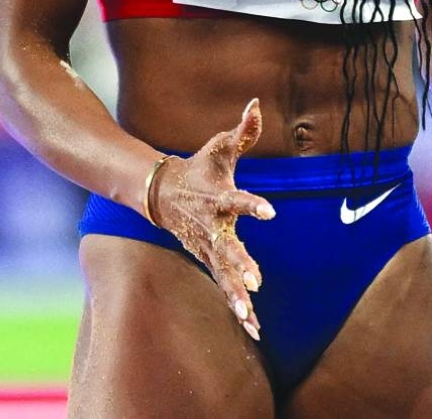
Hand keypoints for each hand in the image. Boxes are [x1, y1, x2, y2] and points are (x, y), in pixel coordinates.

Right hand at [151, 98, 274, 338]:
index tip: (270, 211)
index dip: (254, 204)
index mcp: (219, 198)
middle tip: (257, 280)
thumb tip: (256, 104)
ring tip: (252, 319)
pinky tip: (253, 328)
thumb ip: (243, 130)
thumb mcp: (219, 146)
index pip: (238, 200)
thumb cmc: (199, 167)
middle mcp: (213, 226)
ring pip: (224, 274)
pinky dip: (237, 306)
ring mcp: (208, 247)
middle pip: (228, 247)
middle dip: (241, 263)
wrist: (161, 193)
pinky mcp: (208, 260)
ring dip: (237, 296)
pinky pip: (225, 285)